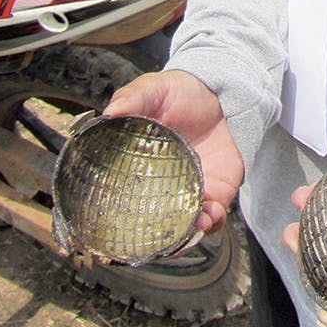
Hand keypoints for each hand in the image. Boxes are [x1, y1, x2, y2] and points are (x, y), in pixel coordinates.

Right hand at [104, 70, 243, 231]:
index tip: (102, 234)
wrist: (224, 92)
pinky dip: (210, 222)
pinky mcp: (217, 191)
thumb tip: (110, 112)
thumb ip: (133, 98)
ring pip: (181, 226)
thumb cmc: (182, 92)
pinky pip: (212, 217)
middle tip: (148, 238)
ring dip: (183, 233)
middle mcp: (162, 185)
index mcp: (140, 166)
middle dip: (149, 237)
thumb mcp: (154, 89)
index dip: (111, 219)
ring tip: (187, 224)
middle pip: (149, 223)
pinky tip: (209, 213)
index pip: (120, 200)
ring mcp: (189, 190)